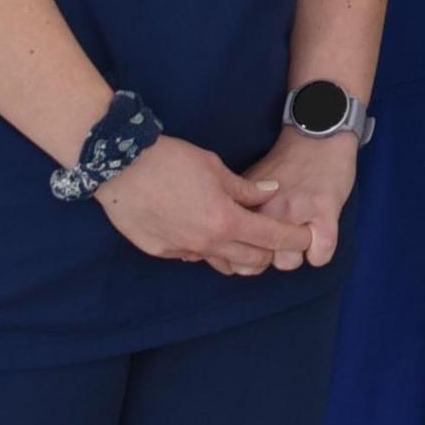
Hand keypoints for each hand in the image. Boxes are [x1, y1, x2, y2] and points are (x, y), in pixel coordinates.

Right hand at [93, 138, 311, 276]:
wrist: (120, 167)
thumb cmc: (170, 160)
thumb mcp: (215, 167)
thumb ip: (246, 187)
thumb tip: (271, 192)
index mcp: (226, 220)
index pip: (271, 238)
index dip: (292, 238)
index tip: (304, 237)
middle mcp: (206, 243)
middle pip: (251, 260)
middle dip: (268, 252)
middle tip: (273, 238)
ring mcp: (181, 250)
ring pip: (221, 263)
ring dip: (237, 255)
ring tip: (242, 239)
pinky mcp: (159, 252)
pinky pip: (192, 256)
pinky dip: (205, 248)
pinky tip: (203, 231)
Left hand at [241, 126, 365, 271]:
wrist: (318, 134)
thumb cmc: (286, 163)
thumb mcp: (252, 183)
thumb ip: (238, 210)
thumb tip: (224, 242)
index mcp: (246, 202)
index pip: (234, 250)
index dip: (244, 256)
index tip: (255, 246)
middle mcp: (267, 208)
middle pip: (259, 262)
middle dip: (268, 257)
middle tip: (279, 241)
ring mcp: (296, 209)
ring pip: (287, 262)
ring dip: (295, 255)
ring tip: (302, 238)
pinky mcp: (324, 209)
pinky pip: (319, 253)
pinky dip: (320, 253)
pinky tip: (320, 239)